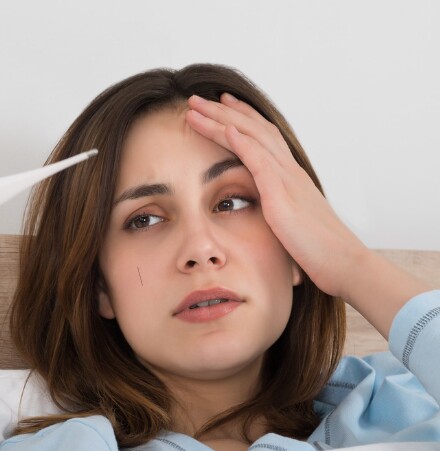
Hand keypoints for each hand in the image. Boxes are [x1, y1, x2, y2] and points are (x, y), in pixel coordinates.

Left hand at [185, 93, 369, 298]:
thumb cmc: (319, 250)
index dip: (240, 118)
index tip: (220, 105)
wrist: (344, 263)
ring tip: (195, 107)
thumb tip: (264, 211)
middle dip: (222, 111)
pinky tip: (225, 128)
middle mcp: (289, 171)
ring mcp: (287, 181)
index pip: (262, 137)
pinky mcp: (283, 198)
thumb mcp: (291, 224)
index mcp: (289, 177)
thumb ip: (276, 210)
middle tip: (196, 98)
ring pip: (251, 138)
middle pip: (252, 129)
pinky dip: (242, 143)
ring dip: (221, 120)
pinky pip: (261, 163)